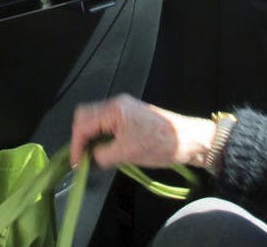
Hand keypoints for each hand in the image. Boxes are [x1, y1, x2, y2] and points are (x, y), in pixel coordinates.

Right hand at [70, 94, 215, 169]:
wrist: (190, 140)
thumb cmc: (161, 144)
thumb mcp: (126, 153)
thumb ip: (102, 155)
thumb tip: (91, 158)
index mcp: (115, 109)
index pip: (83, 123)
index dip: (76, 144)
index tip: (77, 163)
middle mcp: (118, 104)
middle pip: (86, 116)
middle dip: (81, 137)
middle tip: (83, 158)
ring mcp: (125, 109)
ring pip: (96, 120)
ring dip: (91, 137)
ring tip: (94, 156)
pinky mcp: (131, 117)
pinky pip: (107, 124)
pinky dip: (102, 137)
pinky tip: (106, 150)